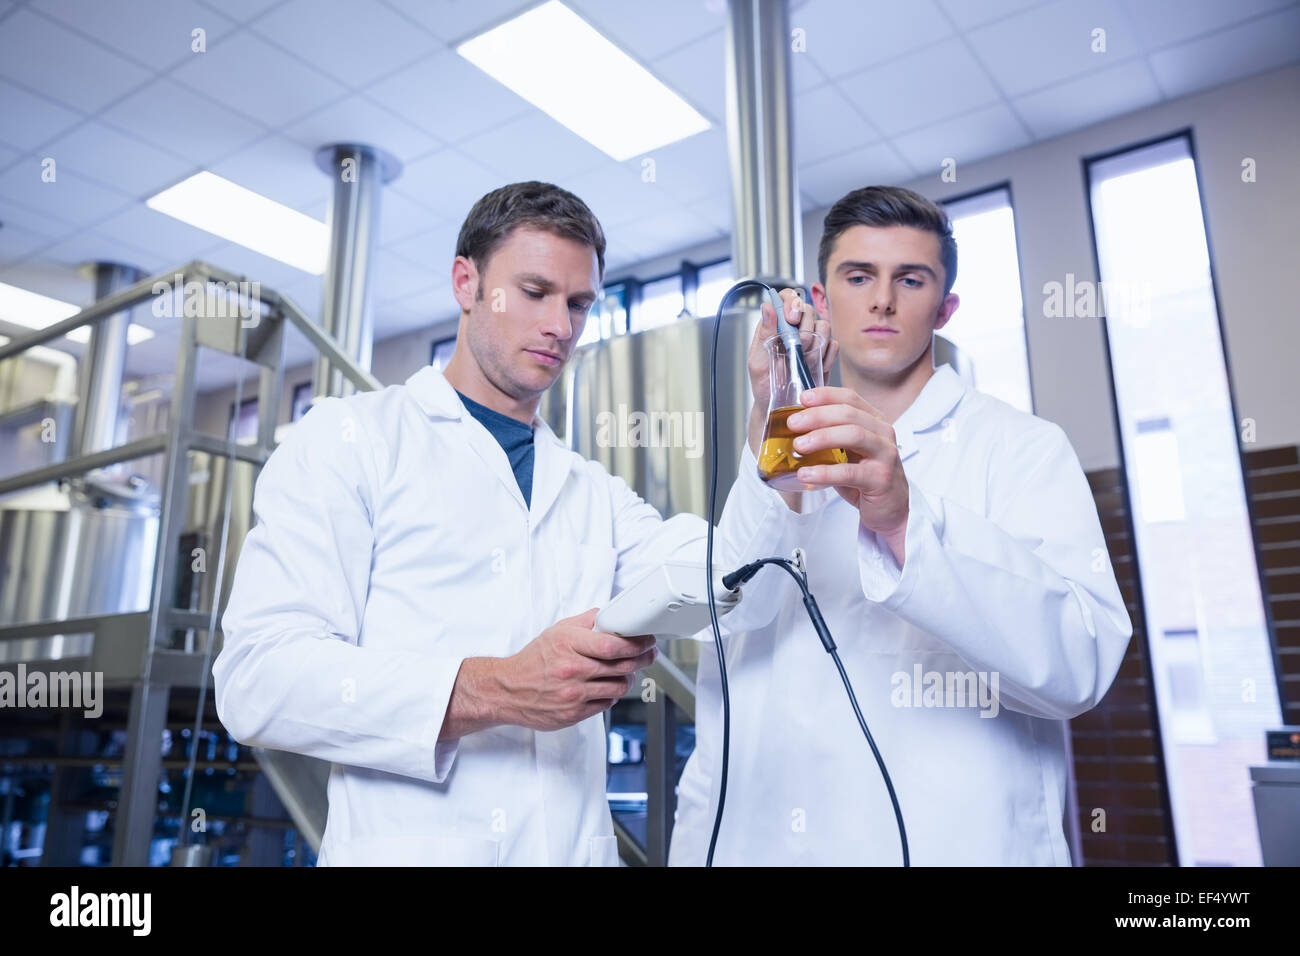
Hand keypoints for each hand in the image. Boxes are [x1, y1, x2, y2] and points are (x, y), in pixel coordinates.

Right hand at [497, 608, 657, 731]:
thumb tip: (612, 615)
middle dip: (642, 658)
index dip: (637, 643)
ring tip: (625, 671)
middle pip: (622, 666)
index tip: (647, 639)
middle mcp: (572, 669)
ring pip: (619, 686)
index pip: (613, 645)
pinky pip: (608, 704)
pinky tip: (607, 686)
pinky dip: (612, 694)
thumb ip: (587, 621)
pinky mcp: (575, 713)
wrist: (509, 690)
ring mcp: (574, 694)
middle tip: (648, 653)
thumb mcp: (557, 631)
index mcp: (568, 644)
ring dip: (628, 677)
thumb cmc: (535, 660)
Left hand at [746, 288, 838, 407]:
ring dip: (816, 341)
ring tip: (804, 359)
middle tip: (797, 346)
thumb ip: (763, 334)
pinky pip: (833, 345)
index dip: (792, 302)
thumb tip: (767, 307)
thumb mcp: (757, 361)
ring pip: (824, 325)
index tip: (792, 318)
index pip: (787, 298)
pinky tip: (814, 368)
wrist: (780, 408)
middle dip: (805, 327)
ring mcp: (811, 340)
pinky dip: (826, 356)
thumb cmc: (764, 385)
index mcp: (775, 325)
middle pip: (808, 309)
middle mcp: (794, 328)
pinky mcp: (824, 353)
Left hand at [785, 387, 909, 562]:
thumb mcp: (848, 451)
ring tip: (798, 445)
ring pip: (853, 435)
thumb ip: (830, 437)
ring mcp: (885, 455)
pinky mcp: (882, 479)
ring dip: (822, 437)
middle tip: (792, 424)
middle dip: (817, 416)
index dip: (826, 395)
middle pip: (849, 414)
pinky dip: (825, 472)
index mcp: (874, 421)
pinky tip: (806, 474)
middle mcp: (883, 433)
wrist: (890, 509)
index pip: (850, 398)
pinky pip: (850, 472)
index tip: (802, 397)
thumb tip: (793, 430)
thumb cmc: (865, 477)